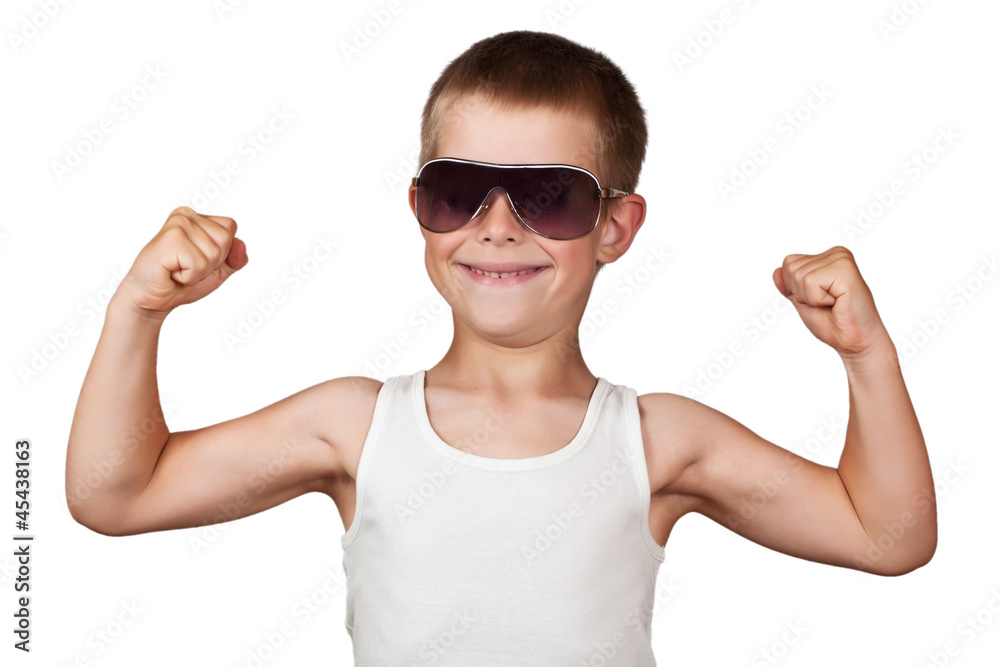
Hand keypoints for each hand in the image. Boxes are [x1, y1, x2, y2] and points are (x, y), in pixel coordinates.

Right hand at [116, 207, 247, 319]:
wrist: (150, 299)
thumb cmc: (180, 282)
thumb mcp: (217, 271)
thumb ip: (234, 258)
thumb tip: (241, 244)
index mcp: (196, 217)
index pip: (230, 229)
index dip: (221, 254)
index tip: (196, 260)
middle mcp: (185, 215)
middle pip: (226, 240)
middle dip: (211, 264)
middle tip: (186, 267)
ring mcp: (177, 225)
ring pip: (214, 254)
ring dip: (198, 272)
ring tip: (177, 270)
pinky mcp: (170, 239)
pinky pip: (199, 264)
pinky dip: (188, 277)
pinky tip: (171, 273)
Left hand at [772, 246, 889, 359]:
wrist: (854, 341)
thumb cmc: (833, 323)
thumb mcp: (803, 302)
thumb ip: (790, 286)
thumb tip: (776, 271)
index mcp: (827, 257)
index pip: (788, 263)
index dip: (795, 288)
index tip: (819, 299)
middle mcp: (836, 253)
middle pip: (791, 268)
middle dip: (802, 293)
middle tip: (826, 303)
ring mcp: (842, 259)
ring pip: (799, 275)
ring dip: (811, 298)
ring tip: (833, 303)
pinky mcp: (845, 270)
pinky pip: (810, 282)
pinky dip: (817, 299)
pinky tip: (837, 302)